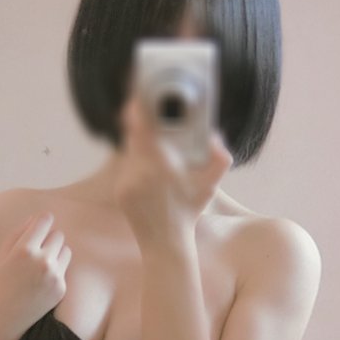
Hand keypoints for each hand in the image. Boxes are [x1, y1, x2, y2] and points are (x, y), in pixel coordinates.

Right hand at [0, 212, 70, 339]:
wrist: (1, 321)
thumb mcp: (1, 256)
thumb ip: (18, 234)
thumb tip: (35, 219)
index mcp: (24, 249)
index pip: (45, 220)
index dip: (42, 221)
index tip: (39, 226)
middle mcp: (43, 261)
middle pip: (58, 235)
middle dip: (48, 239)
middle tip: (36, 250)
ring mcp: (55, 276)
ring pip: (66, 251)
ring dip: (56, 252)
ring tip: (40, 264)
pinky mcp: (61, 289)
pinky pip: (64, 270)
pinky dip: (56, 271)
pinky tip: (40, 282)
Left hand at [114, 94, 232, 247]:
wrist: (166, 243)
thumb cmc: (189, 212)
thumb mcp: (210, 186)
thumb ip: (220, 159)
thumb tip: (215, 137)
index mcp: (158, 163)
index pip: (139, 126)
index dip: (137, 108)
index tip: (139, 96)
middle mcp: (137, 170)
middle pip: (132, 136)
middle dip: (139, 123)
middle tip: (146, 111)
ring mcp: (126, 182)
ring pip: (129, 153)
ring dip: (138, 144)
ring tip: (150, 138)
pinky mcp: (120, 192)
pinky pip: (126, 169)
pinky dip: (136, 164)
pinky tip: (147, 165)